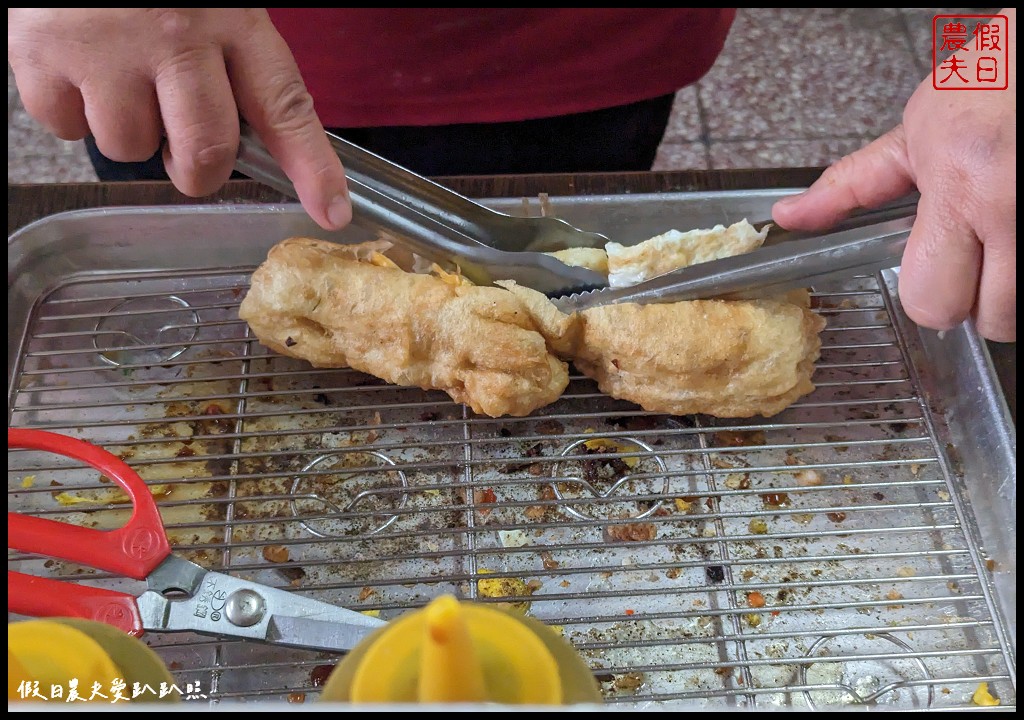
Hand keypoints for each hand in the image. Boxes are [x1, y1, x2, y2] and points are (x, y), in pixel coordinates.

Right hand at [8, 8, 350, 229]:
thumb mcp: (215, 2)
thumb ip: (239, 63)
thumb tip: (264, 140)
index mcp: (232, 19)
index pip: (285, 107)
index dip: (313, 168)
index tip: (332, 212)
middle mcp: (175, 35)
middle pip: (206, 153)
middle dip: (198, 170)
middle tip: (186, 152)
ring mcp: (107, 48)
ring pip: (131, 149)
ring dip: (130, 132)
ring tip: (120, 79)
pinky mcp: (43, 56)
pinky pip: (68, 129)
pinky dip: (73, 112)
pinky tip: (78, 68)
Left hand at [771, 10, 1015, 341]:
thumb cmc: (994, 87)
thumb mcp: (916, 132)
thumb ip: (853, 185)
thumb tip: (791, 217)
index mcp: (964, 189)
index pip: (932, 301)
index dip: (926, 295)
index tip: (929, 272)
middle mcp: (1015, 212)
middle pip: (988, 320)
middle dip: (974, 301)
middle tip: (971, 259)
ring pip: (1022, 311)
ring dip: (1007, 290)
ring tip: (999, 242)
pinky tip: (1014, 235)